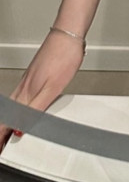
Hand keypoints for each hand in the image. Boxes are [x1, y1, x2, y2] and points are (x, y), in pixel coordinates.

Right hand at [0, 30, 84, 154]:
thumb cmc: (64, 57)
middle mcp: (24, 87)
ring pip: (12, 105)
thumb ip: (35, 110)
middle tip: (1, 145)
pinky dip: (15, 108)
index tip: (0, 148)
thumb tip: (19, 128)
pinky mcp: (34, 74)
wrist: (68, 34)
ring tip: (5, 133)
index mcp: (27, 93)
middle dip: (1, 130)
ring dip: (7, 120)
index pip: (7, 120)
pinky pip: (19, 96)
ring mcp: (28, 79)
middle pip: (7, 114)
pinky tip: (20, 109)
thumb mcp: (52, 89)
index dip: (1, 135)